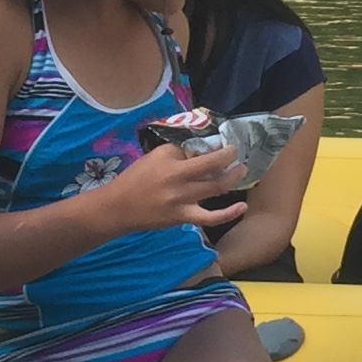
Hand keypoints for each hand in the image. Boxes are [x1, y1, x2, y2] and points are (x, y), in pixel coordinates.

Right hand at [100, 141, 250, 236]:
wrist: (119, 207)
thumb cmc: (135, 179)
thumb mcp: (153, 157)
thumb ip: (176, 153)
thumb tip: (199, 152)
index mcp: (169, 158)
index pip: (196, 147)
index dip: (210, 145)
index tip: (217, 144)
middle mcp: (178, 177)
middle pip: (213, 164)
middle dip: (230, 156)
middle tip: (236, 153)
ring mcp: (183, 199)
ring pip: (217, 187)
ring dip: (234, 177)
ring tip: (241, 170)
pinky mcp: (184, 217)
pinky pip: (211, 217)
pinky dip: (229, 213)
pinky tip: (242, 207)